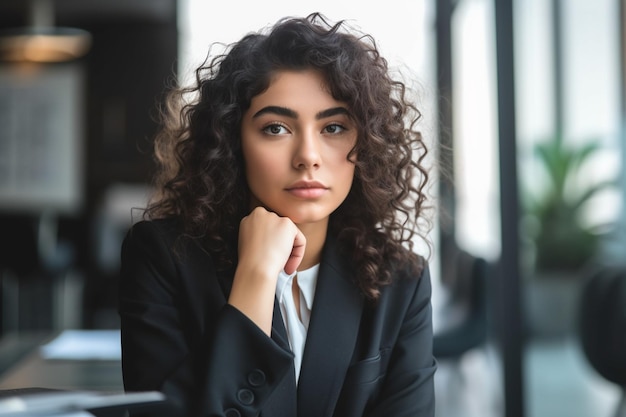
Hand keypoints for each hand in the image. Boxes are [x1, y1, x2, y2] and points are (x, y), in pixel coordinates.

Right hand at [228, 207, 305, 334]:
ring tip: (278, 266)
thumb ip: (256, 243)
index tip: (265, 261)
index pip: (267, 229)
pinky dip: (297, 253)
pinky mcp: (286, 224)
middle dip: (280, 249)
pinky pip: (299, 239)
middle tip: (273, 266)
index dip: (269, 248)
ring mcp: (272, 217)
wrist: (255, 272)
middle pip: (280, 231)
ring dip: (289, 252)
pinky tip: (286, 263)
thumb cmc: (248, 270)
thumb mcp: (247, 251)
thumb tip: (265, 257)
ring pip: (290, 235)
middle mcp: (258, 214)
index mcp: (247, 220)